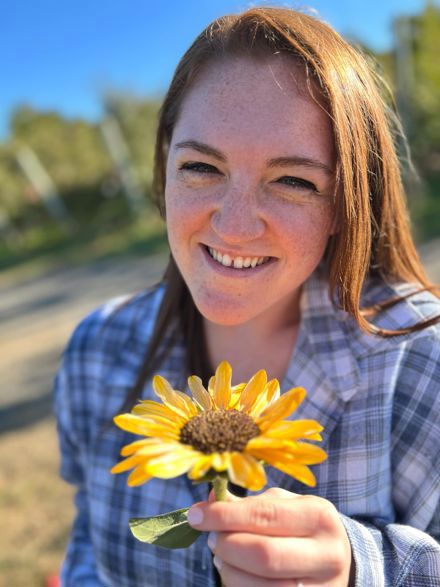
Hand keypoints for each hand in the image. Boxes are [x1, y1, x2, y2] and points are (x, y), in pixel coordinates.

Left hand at [188, 487, 352, 586]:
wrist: (340, 562)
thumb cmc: (302, 526)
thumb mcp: (285, 505)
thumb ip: (248, 504)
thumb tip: (208, 500)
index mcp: (319, 516)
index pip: (264, 515)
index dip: (224, 515)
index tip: (195, 514)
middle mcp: (327, 554)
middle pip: (263, 555)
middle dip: (226, 545)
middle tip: (211, 538)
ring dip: (229, 570)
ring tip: (222, 556)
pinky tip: (236, 574)